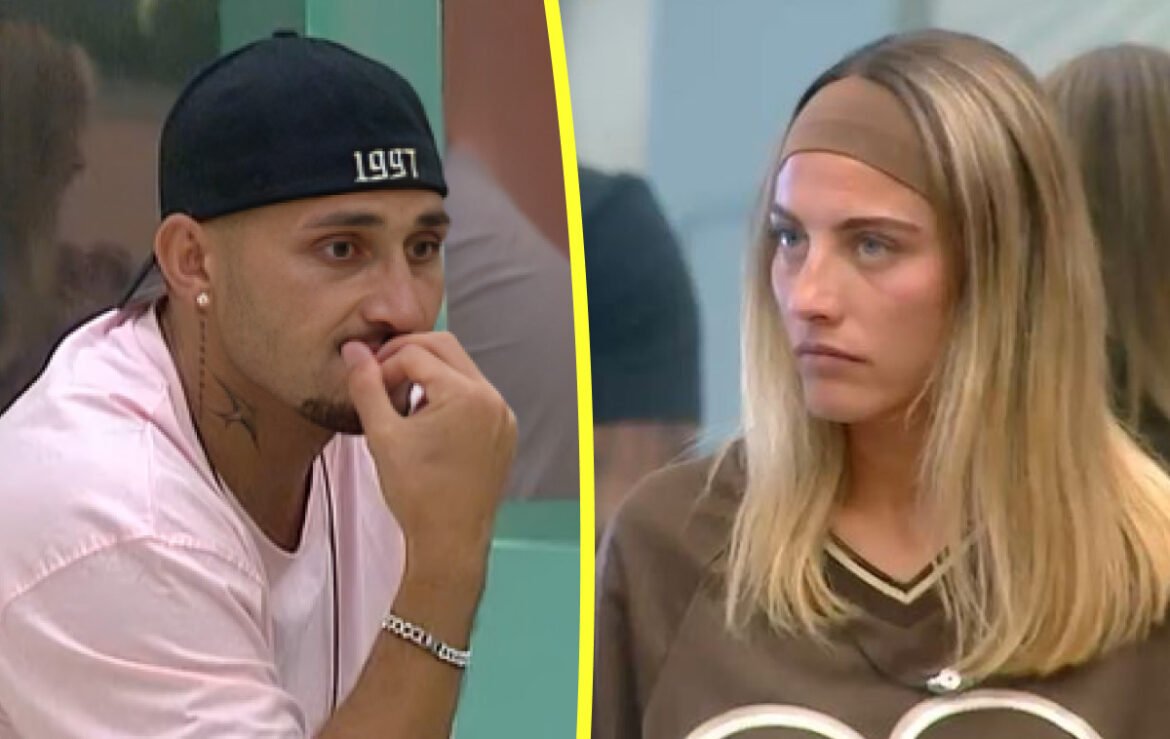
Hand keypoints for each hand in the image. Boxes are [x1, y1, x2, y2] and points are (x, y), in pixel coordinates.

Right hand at [342, 332, 516, 576]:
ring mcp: (502, 415)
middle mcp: (492, 399)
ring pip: (461, 371)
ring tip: (401, 404)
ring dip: (428, 375)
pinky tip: (426, 422)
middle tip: (380, 376)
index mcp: (466, 395)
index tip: (366, 384)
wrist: (450, 542)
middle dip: (408, 355)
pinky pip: (475, 396)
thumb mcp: (383, 436)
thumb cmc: (419, 496)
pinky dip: (449, 396)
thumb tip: (355, 351)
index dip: (384, 364)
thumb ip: (366, 387)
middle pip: (445, 348)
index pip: (416, 353)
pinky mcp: (503, 431)